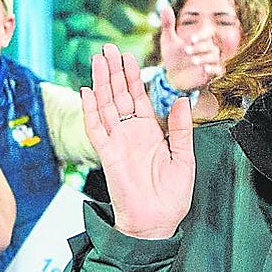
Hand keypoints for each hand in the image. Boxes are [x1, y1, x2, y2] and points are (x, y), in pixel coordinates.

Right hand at [82, 43, 194, 238]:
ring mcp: (117, 142)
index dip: (133, 77)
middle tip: (108, 49)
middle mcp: (131, 133)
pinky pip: (96, 129)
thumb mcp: (184, 158)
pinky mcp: (108, 155)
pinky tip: (87, 92)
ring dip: (101, 83)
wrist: (156, 222)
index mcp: (149, 132)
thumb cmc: (170, 197)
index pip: (138, 97)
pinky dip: (91, 111)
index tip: (128, 57)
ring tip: (98, 61)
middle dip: (113, 72)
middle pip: (119, 96)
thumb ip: (180, 130)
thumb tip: (181, 101)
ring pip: (106, 106)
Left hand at [158, 4, 222, 92]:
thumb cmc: (172, 56)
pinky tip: (205, 69)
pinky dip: (214, 69)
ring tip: (192, 61)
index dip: (201, 35)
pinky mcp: (212, 74)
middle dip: (199, 47)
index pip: (208, 32)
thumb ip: (168, 24)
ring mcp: (211, 61)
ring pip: (215, 56)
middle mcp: (208, 48)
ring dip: (204, 58)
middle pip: (211, 45)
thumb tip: (165, 6)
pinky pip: (220, 70)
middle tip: (186, 51)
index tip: (190, 39)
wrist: (173, 77)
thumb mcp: (168, 40)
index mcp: (200, 38)